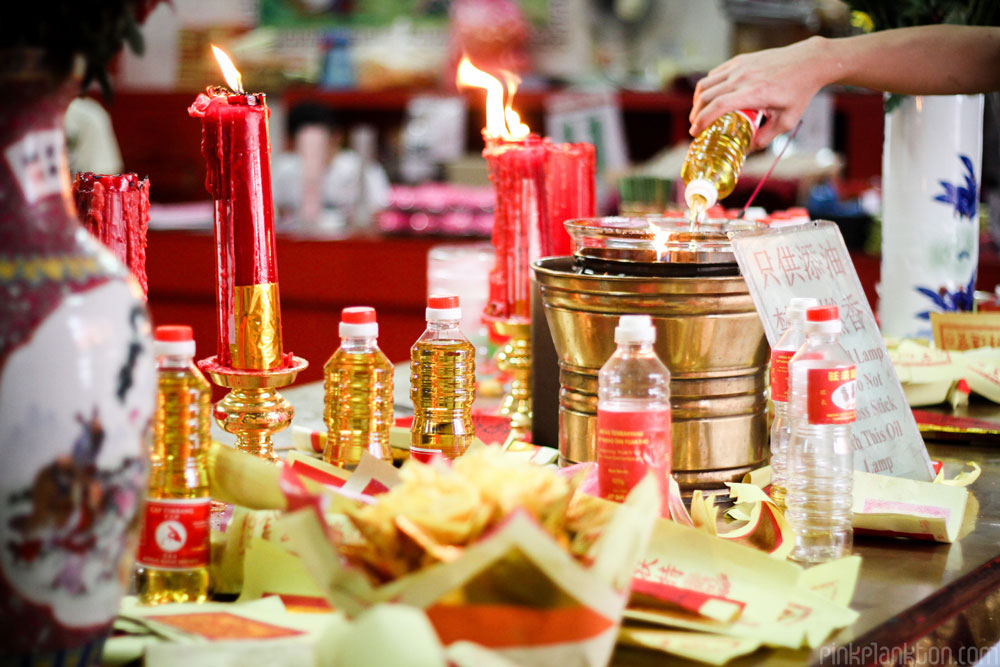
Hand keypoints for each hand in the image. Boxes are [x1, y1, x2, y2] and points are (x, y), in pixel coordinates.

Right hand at [689, 36, 832, 150]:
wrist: (808, 61)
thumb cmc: (799, 91)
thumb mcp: (786, 121)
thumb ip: (765, 137)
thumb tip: (746, 150)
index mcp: (754, 93)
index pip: (718, 106)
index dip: (702, 120)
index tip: (695, 132)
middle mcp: (743, 78)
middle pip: (706, 95)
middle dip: (695, 113)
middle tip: (695, 126)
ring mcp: (740, 66)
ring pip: (706, 83)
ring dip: (697, 99)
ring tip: (698, 112)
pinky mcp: (740, 60)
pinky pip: (715, 74)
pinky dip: (707, 87)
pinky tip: (709, 96)